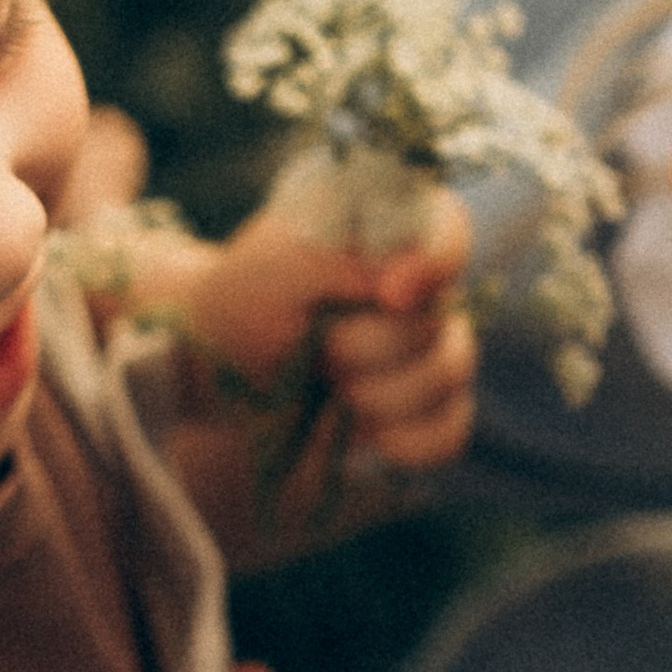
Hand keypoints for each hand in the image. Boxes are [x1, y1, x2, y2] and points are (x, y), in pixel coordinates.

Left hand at [187, 186, 477, 474]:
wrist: (221, 377)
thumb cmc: (246, 302)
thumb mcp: (275, 264)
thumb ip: (337, 256)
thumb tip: (402, 289)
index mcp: (390, 230)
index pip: (449, 233)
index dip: (435, 263)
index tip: (388, 295)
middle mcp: (421, 286)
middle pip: (441, 320)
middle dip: (371, 346)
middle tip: (317, 346)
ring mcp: (430, 348)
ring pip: (449, 375)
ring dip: (379, 394)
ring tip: (328, 386)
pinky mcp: (427, 407)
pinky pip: (450, 429)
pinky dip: (410, 441)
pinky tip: (370, 435)